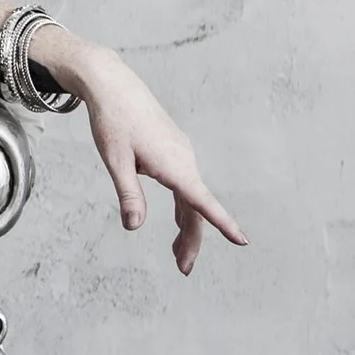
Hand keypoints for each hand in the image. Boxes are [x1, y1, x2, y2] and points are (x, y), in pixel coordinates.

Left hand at [63, 44, 248, 273]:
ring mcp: (181, 154)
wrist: (113, 85)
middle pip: (195, 207)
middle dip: (191, 240)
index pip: (202, 201)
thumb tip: (135, 227)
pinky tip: (176, 221)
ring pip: (190, 197)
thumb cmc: (112, 121)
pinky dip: (182, 207)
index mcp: (174, 165)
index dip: (222, 223)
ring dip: (186, 226)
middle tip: (183, 269)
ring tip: (178, 255)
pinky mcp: (174, 150)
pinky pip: (185, 185)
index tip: (242, 240)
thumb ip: (129, 195)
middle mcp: (184, 160)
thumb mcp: (116, 161)